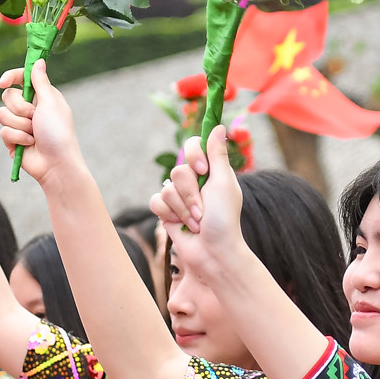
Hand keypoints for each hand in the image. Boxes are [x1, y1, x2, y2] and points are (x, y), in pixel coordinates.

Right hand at [0, 61, 84, 184]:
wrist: (56, 164)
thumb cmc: (58, 132)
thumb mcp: (51, 103)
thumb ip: (41, 82)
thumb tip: (39, 61)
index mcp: (42, 96)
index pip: (21, 78)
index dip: (11, 77)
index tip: (3, 83)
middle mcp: (30, 108)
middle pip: (7, 96)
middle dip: (19, 107)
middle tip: (34, 117)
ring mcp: (20, 124)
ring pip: (1, 114)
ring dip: (19, 125)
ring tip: (34, 134)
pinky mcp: (13, 139)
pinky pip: (3, 131)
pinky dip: (17, 138)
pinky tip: (29, 145)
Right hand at [148, 127, 244, 279]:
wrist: (213, 252)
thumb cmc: (224, 219)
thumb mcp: (224, 183)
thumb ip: (218, 154)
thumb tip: (219, 125)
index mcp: (210, 171)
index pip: (193, 145)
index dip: (194, 155)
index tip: (202, 170)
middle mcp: (194, 181)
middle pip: (178, 170)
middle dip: (190, 193)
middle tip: (203, 209)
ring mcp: (179, 197)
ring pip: (166, 188)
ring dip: (182, 208)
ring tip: (196, 222)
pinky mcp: (167, 212)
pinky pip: (155, 202)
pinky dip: (169, 214)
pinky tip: (180, 225)